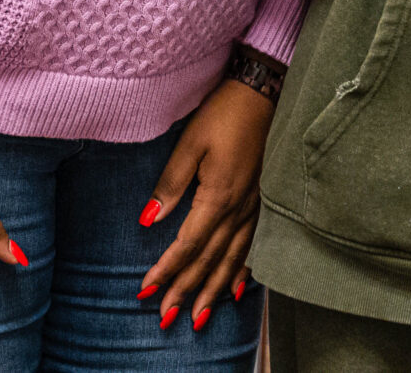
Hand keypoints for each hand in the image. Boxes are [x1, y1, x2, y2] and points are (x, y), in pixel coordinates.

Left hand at [136, 78, 275, 331]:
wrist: (263, 94)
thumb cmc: (223, 114)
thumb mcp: (190, 144)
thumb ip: (170, 184)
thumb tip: (148, 220)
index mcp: (218, 196)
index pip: (187, 244)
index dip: (166, 270)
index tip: (146, 291)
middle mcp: (239, 209)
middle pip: (209, 260)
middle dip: (186, 290)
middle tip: (166, 317)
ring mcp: (255, 208)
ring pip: (233, 260)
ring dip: (214, 290)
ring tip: (199, 316)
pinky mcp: (263, 201)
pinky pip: (254, 246)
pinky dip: (244, 272)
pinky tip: (238, 288)